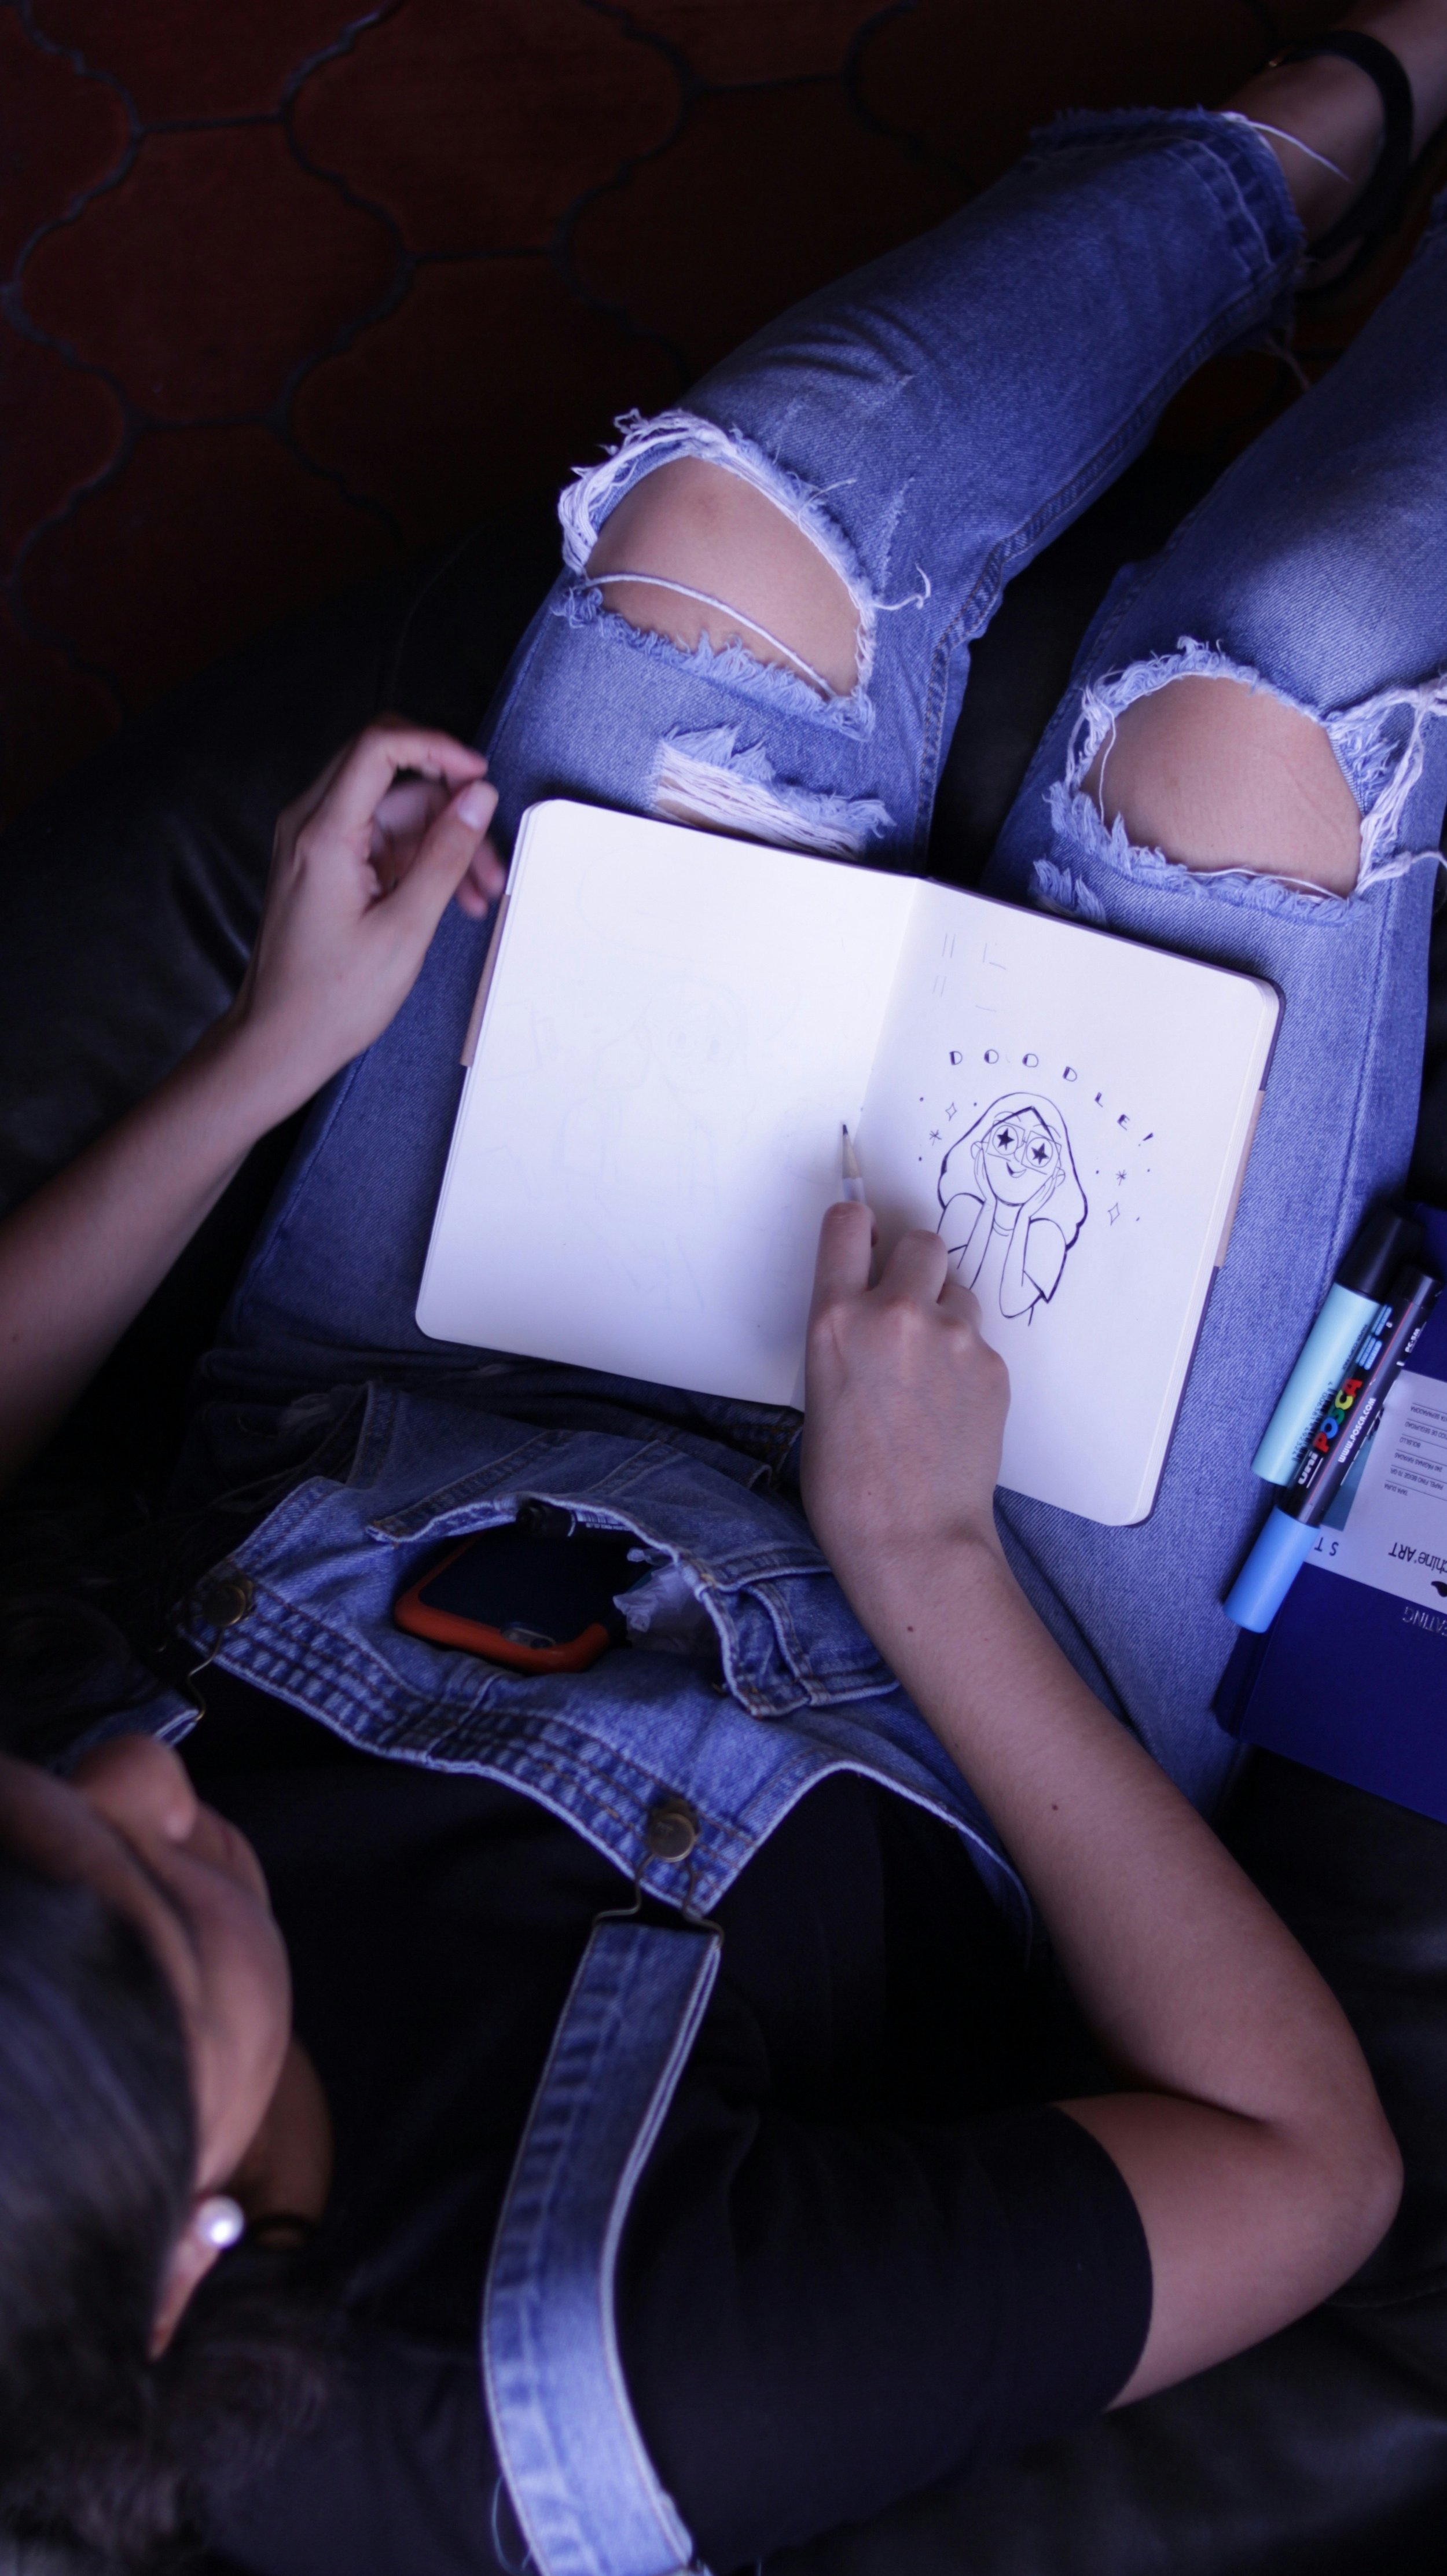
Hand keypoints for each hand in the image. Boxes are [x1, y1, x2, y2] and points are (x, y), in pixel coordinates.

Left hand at [225, 720, 504, 1113]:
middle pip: (392, 774)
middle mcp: (310, 824)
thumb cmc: (331, 999)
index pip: (380, 745)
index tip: (480, 777)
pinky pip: (380, 839)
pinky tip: (452, 899)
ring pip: (393, 811)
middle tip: (489, 857)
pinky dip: (418, 860)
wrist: (277, 1041)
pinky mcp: (323, 864)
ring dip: (441, 841)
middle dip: (449, 806)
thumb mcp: (405, 928)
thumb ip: (445, 856)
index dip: (437, 747)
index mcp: (323, 833)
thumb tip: (478, 798)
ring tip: (479, 895)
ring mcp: (314, 843)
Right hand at [800, 1203, 1008, 1598]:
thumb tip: (871, 1302)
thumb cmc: (849, 1483)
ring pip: (958, 1288)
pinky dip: (965, 1359)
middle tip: (906, 1304)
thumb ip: (845, 1331)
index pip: (847, 1223)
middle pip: (921, 1240)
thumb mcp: (820, 1390)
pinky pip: (979, 1338)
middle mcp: (896, 1314)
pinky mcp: (992, 1366)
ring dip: (944, 1311)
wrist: (912, 1538)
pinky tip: (949, 1405)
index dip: (858, 1229)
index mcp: (836, 1318)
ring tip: (928, 1370)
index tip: (863, 1242)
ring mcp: (952, 1338)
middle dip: (914, 1263)